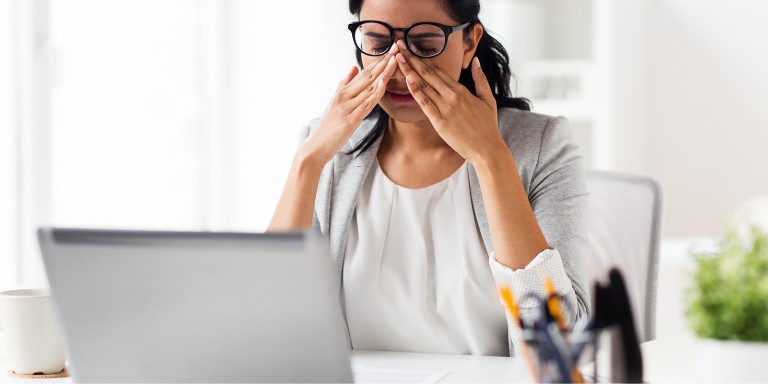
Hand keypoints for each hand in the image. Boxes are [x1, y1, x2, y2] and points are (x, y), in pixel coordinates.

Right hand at [300, 44, 399, 166]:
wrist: (315, 147)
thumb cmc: (328, 127)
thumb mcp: (335, 102)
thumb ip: (344, 84)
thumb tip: (353, 67)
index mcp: (342, 91)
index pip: (363, 73)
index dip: (378, 61)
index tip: (391, 50)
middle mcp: (344, 96)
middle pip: (367, 76)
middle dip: (383, 62)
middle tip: (397, 47)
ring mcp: (347, 107)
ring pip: (368, 87)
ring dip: (383, 73)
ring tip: (395, 60)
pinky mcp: (350, 120)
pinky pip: (365, 104)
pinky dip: (375, 93)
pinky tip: (384, 84)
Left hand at [394, 40, 505, 163]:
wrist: (487, 149)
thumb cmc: (488, 126)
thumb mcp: (488, 99)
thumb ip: (481, 79)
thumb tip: (475, 61)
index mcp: (461, 90)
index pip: (438, 70)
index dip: (422, 58)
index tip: (410, 49)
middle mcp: (452, 96)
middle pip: (428, 73)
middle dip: (411, 59)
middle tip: (399, 46)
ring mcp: (445, 108)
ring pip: (424, 86)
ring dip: (409, 71)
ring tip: (397, 58)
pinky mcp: (440, 122)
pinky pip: (425, 104)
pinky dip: (416, 91)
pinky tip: (407, 80)